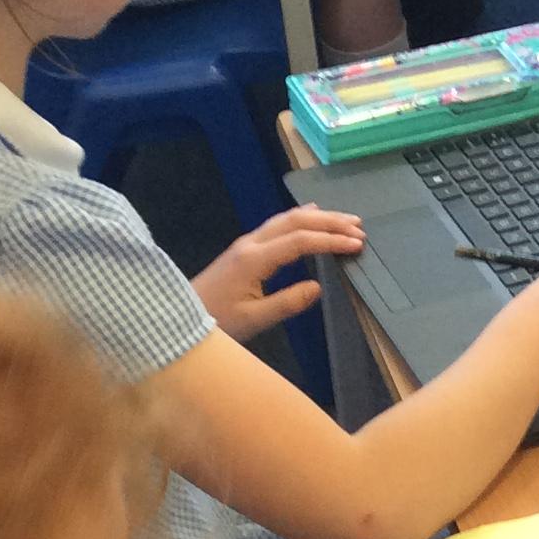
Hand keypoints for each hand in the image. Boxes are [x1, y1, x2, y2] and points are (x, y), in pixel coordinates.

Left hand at [191, 206, 364, 339]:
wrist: (181, 317)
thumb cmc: (216, 322)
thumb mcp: (254, 319)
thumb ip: (287, 303)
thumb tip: (317, 287)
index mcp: (254, 259)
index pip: (300, 241)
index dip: (330, 240)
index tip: (356, 244)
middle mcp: (250, 244)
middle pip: (295, 221)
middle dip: (329, 221)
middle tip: (358, 227)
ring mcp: (246, 244)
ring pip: (286, 219)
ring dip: (318, 217)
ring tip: (344, 220)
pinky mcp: (245, 249)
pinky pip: (277, 225)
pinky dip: (300, 219)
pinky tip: (310, 216)